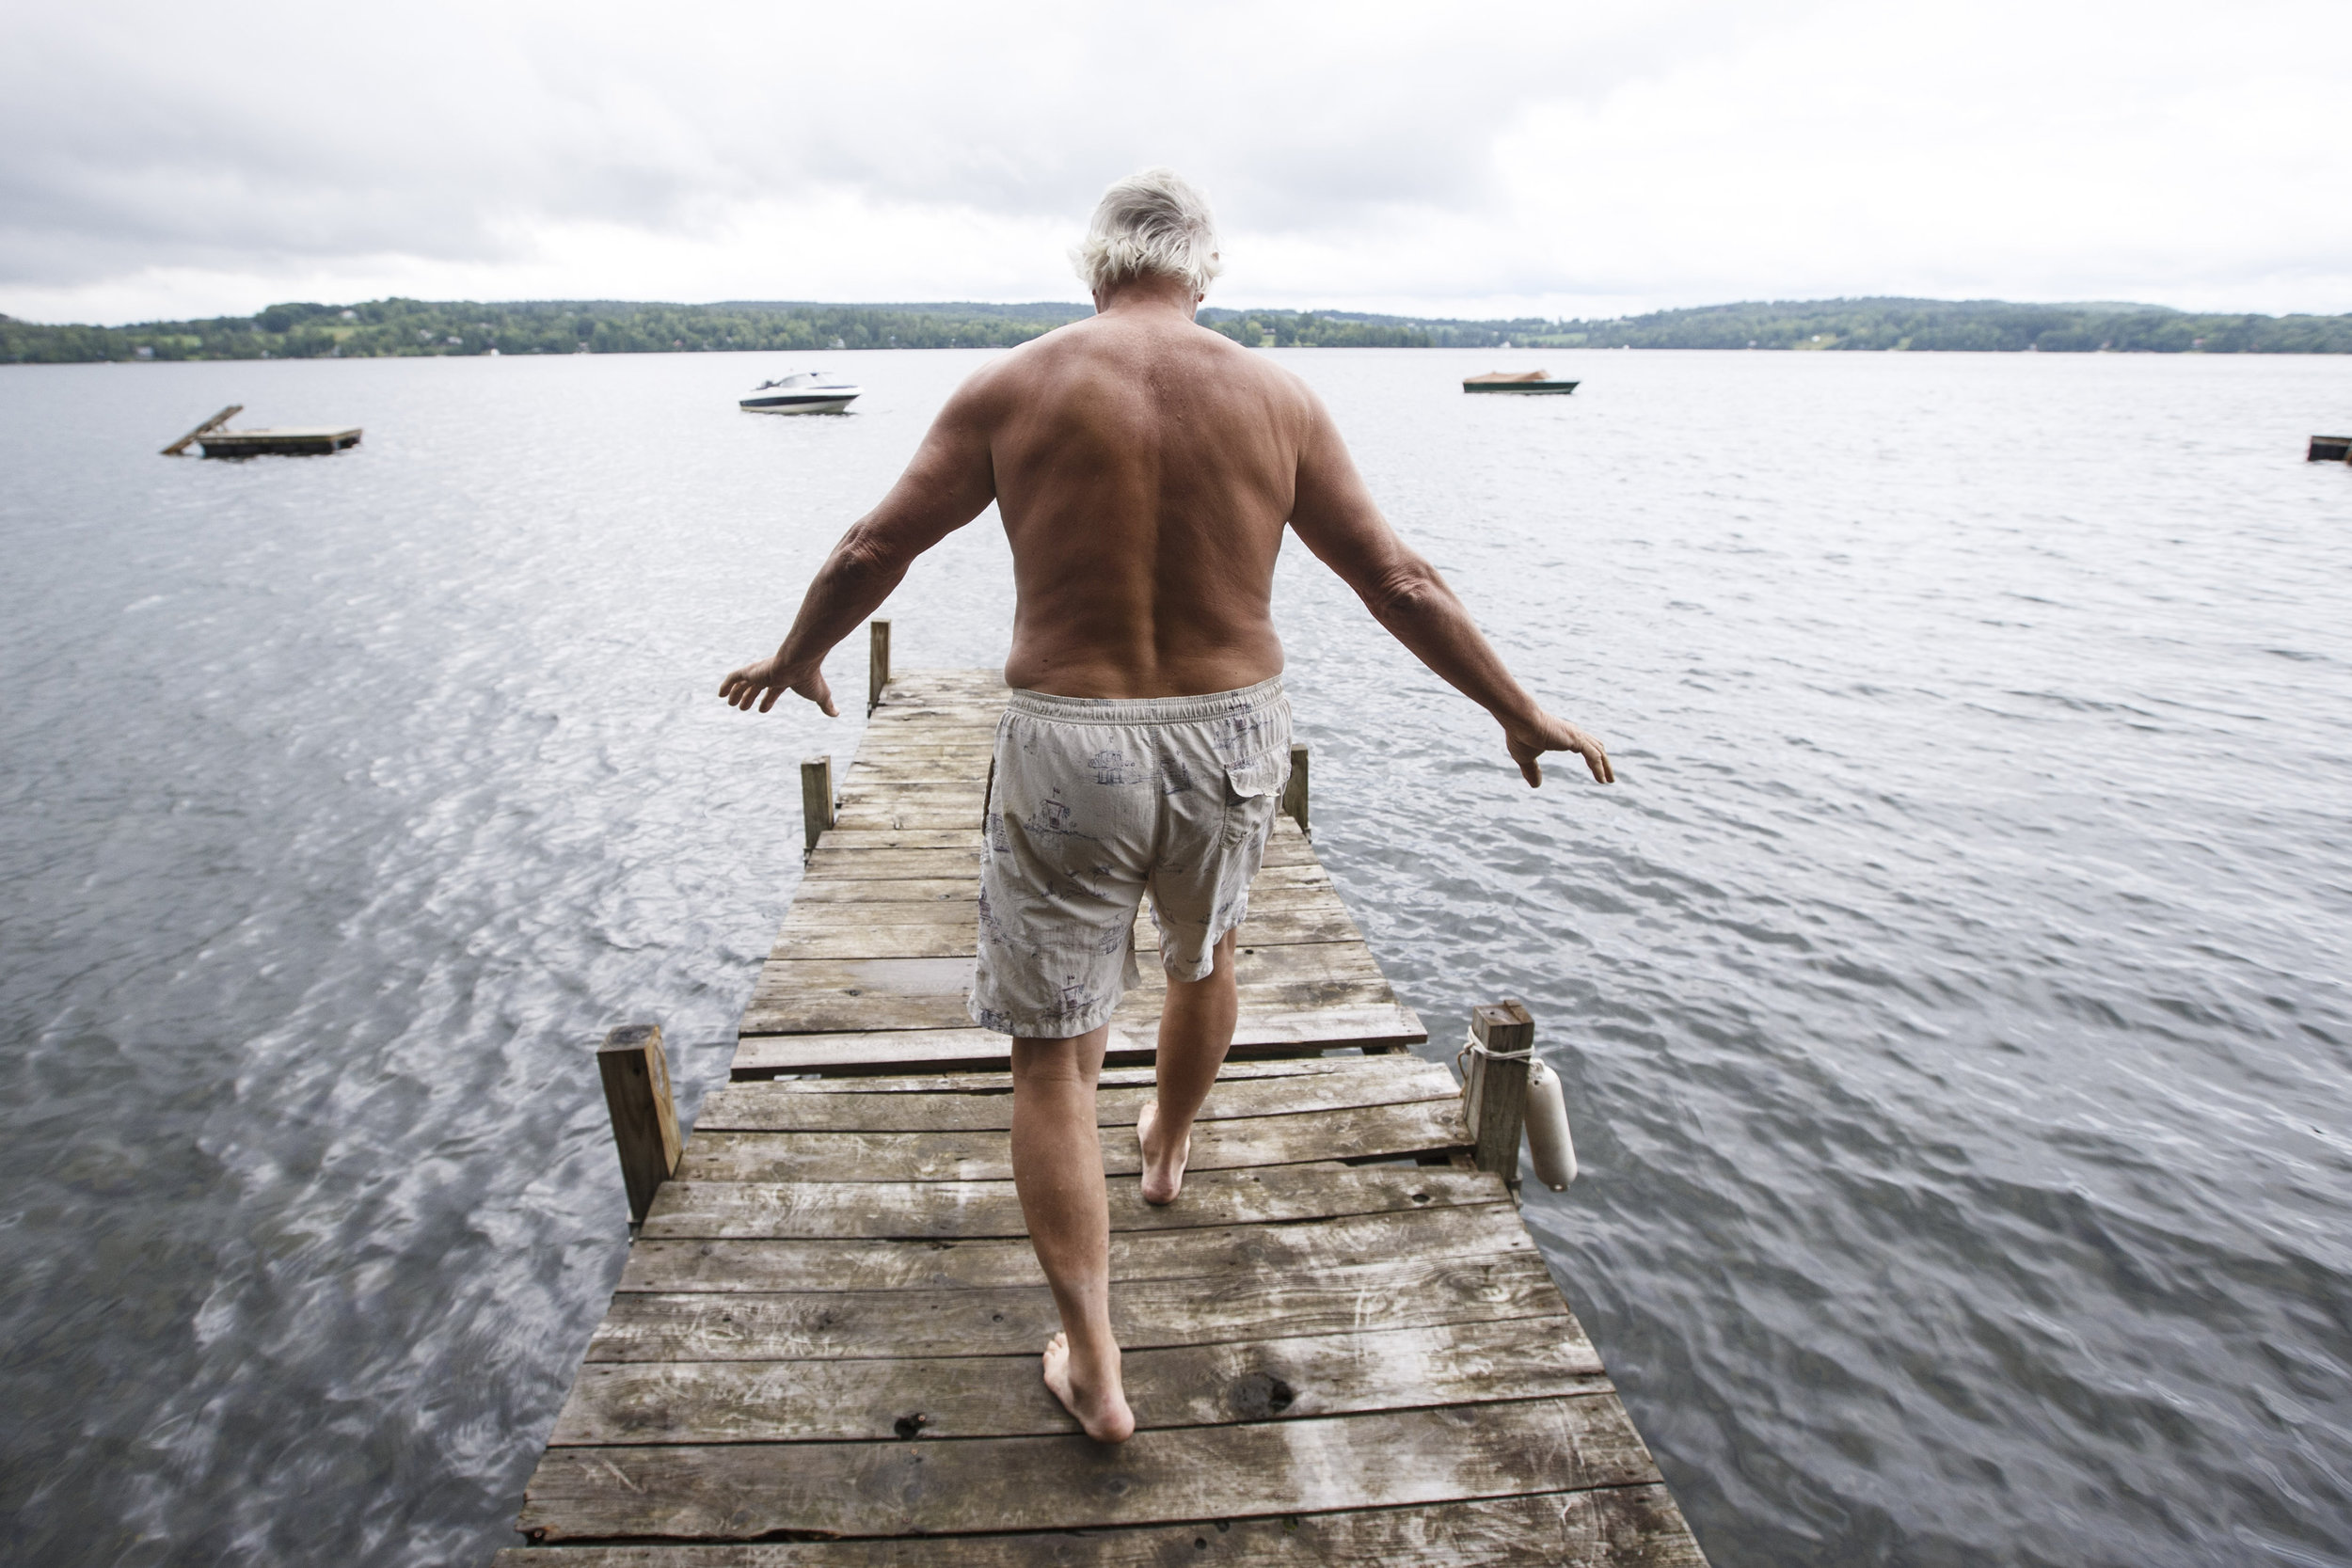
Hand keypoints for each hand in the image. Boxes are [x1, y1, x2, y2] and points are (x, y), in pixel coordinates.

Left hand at [719, 655, 837, 716]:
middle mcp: (770, 675)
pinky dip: (726, 685)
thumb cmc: (810, 678)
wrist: (800, 661)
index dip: (767, 701)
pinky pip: (733, 677)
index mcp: (784, 680)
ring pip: (744, 684)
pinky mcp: (751, 671)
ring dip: (737, 694)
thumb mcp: (821, 695)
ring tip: (730, 704)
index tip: (762, 709)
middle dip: (750, 698)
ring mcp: (759, 672)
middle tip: (742, 708)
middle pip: (757, 688)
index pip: (773, 691)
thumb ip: (827, 705)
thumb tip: (837, 714)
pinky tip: (719, 694)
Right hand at [1503, 711, 1613, 786]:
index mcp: (1563, 736)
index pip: (1584, 745)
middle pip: (1596, 747)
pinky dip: (1600, 767)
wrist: (1520, 720)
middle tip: (1609, 777)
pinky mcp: (1576, 739)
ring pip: (1598, 751)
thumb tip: (1536, 786)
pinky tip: (1602, 780)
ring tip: (1609, 780)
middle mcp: (1573, 734)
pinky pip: (1594, 755)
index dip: (1591, 758)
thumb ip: (1531, 770)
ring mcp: (1576, 735)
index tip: (1596, 770)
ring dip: (1606, 766)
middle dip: (1604, 762)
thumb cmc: (1520, 734)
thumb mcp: (1525, 757)